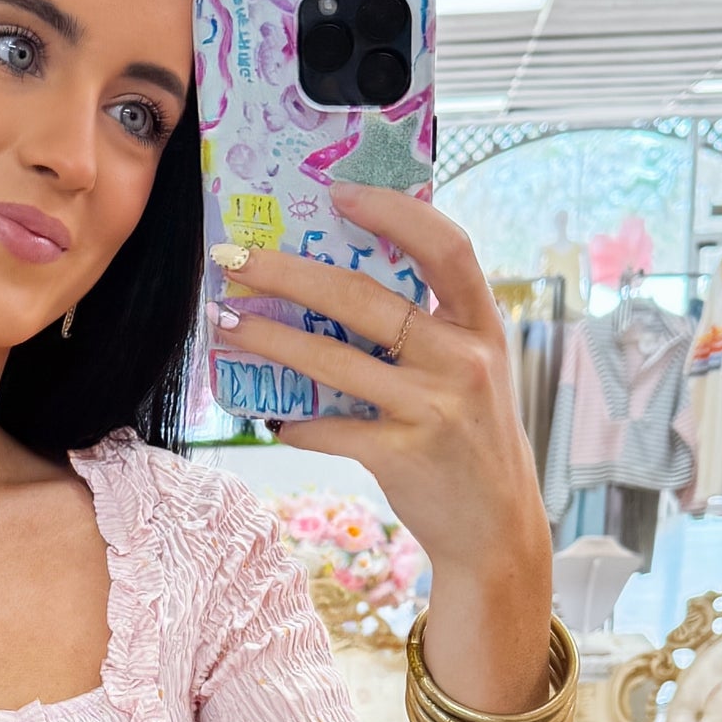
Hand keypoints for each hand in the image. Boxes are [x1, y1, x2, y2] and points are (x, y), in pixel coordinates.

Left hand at [209, 181, 551, 624]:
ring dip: (269, 338)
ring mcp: (433, 407)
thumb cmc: (470, 438)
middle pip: (363, 296)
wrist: (497, 528)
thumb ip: (428, 328)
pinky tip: (269, 416)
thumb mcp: (471, 371)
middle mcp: (462, 358)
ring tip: (225, 323)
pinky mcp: (403, 456)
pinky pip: (329, 428)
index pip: (446, 246)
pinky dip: (293, 422)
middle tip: (235, 260)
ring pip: (333, 358)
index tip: (337, 193)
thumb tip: (340, 282)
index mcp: (481, 324)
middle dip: (288, 272)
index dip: (394, 212)